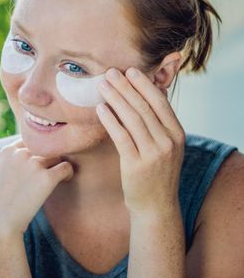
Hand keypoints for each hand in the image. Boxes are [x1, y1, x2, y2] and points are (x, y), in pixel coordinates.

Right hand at [0, 139, 73, 234]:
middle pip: (44, 148)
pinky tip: (64, 181)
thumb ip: (7, 165)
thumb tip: (18, 166)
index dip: (35, 152)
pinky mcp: (47, 178)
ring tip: (58, 177)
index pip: (29, 141)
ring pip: (57, 156)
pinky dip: (68, 173)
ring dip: (58, 165)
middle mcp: (21, 154)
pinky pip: (66, 167)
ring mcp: (34, 164)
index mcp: (7, 151)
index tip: (38, 164)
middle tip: (50, 171)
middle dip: (48, 158)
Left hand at [96, 67, 185, 216]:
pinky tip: (100, 109)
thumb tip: (150, 93)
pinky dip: (110, 120)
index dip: (144, 84)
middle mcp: (168, 142)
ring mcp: (153, 154)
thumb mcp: (166, 146)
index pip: (160, 102)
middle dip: (126, 87)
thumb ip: (159, 123)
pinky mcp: (136, 165)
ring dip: (115, 99)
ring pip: (132, 119)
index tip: (130, 70)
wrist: (156, 206)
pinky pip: (121, 136)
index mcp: (177, 134)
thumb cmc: (157, 172)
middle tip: (110, 72)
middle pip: (144, 107)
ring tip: (102, 86)